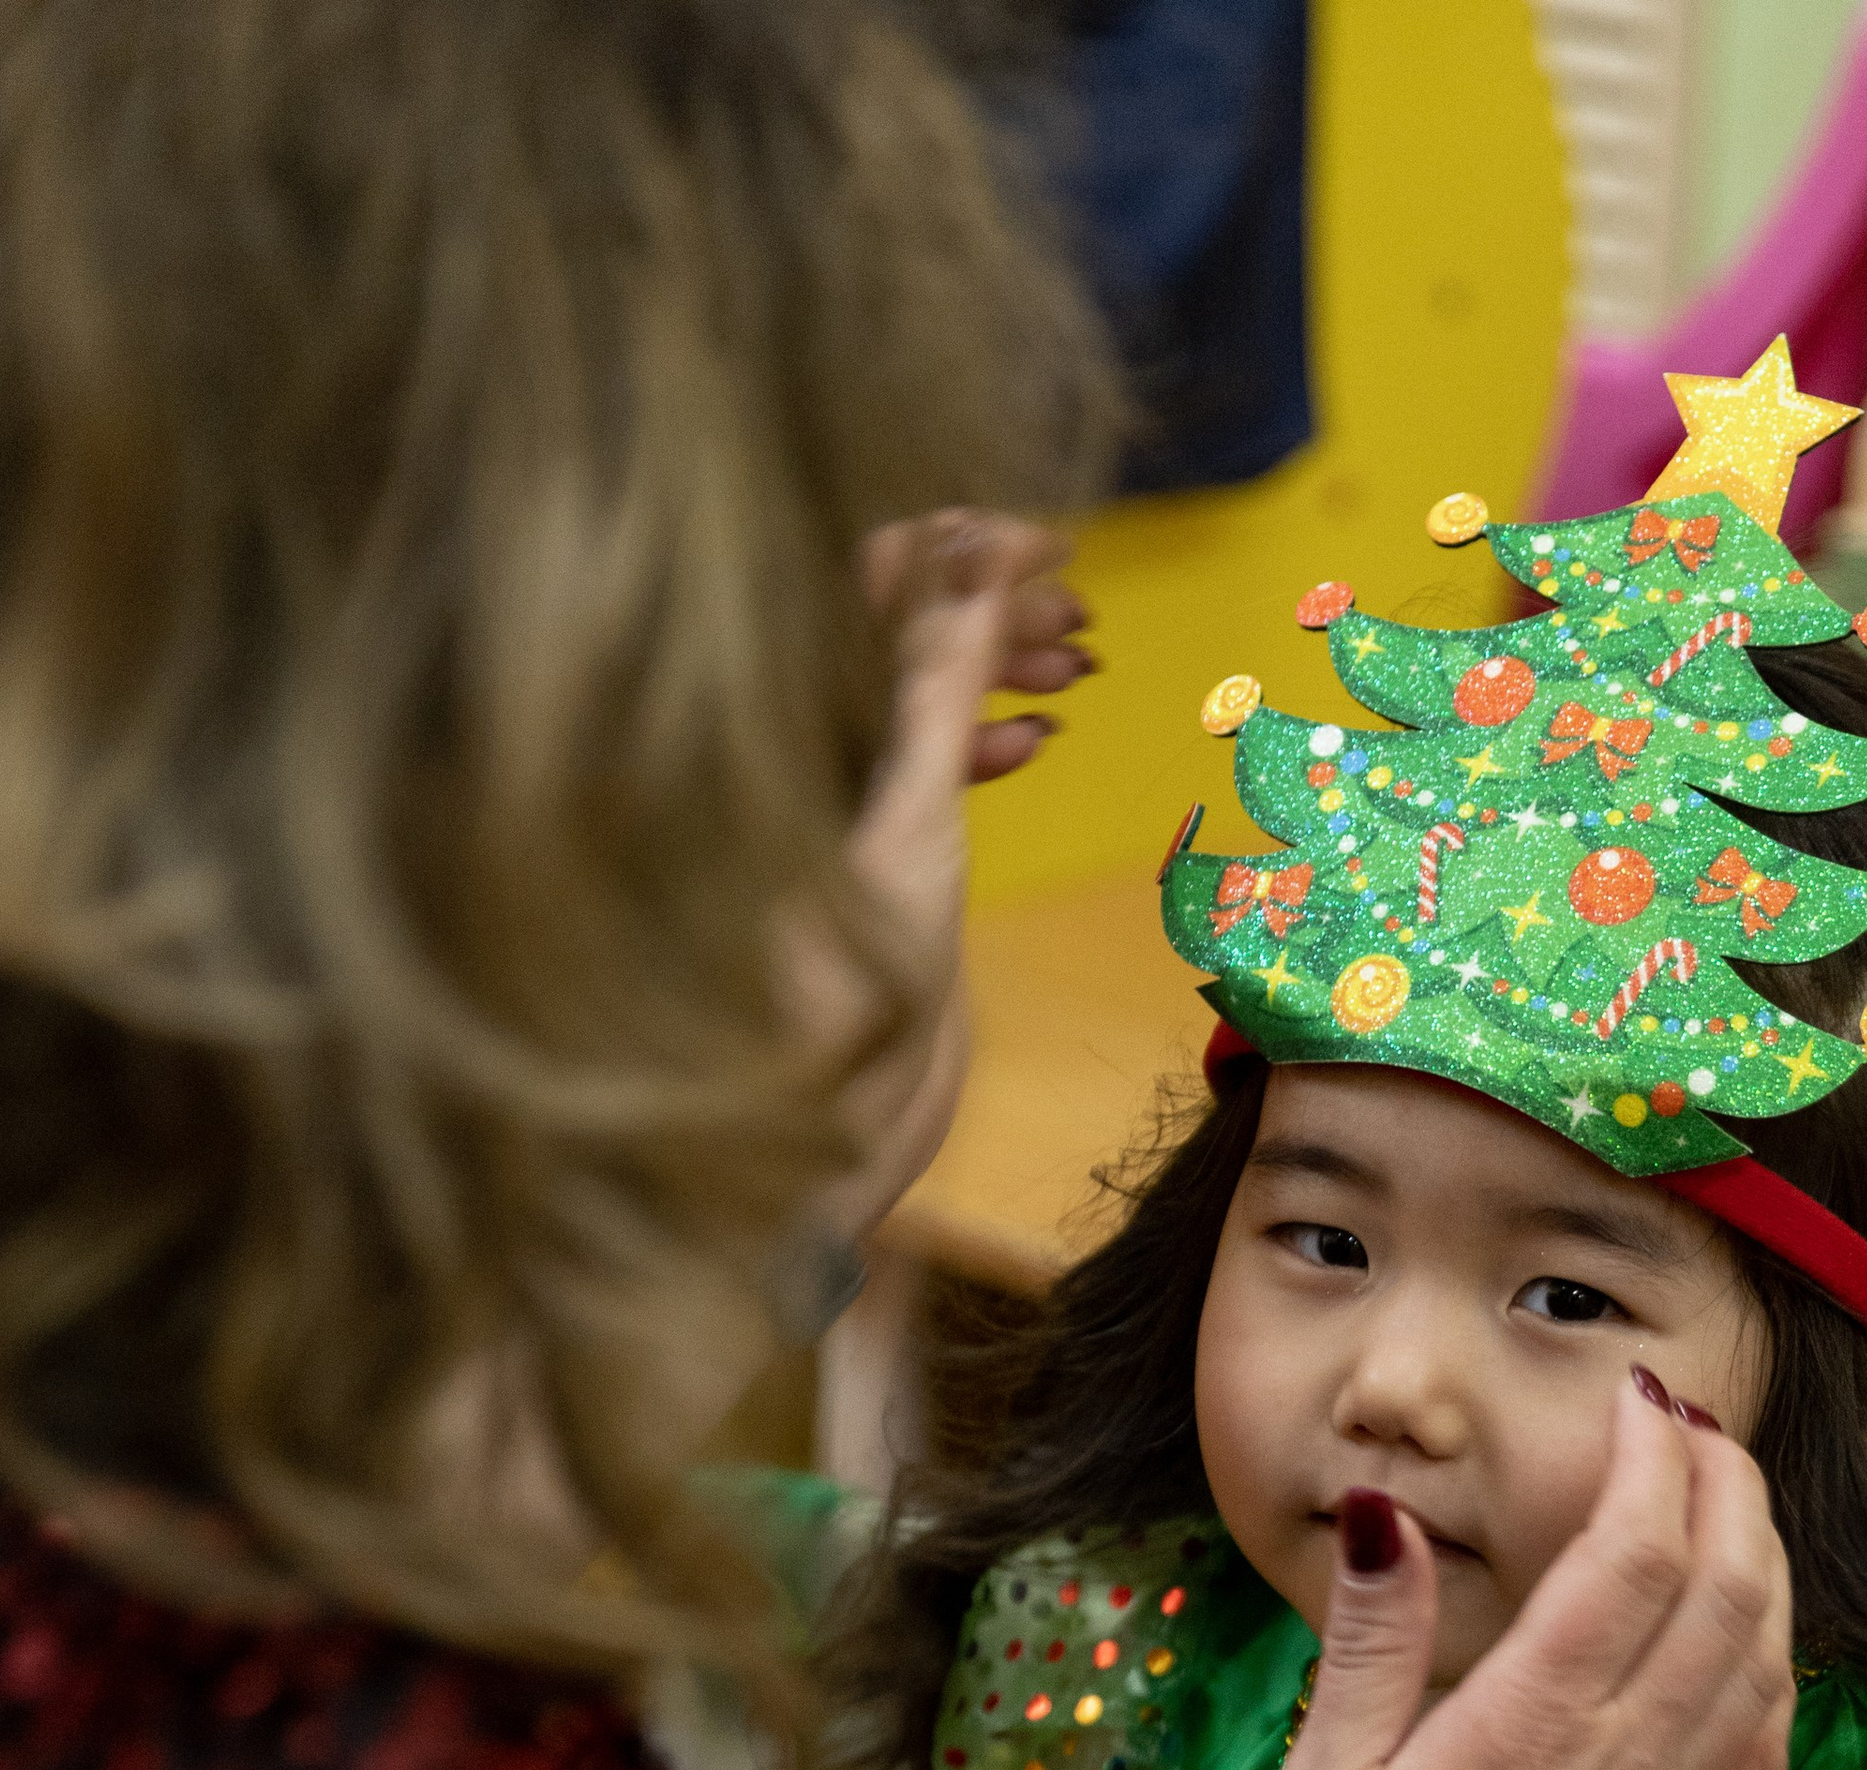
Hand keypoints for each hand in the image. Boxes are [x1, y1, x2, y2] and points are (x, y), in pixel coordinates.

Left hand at [822, 517, 1092, 1240]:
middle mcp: (805, 741)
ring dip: (1001, 662)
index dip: (961, 545)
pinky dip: (986, 736)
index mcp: (789, 713)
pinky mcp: (876, 852)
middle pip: (902, 621)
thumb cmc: (842, 987)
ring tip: (1077, 665)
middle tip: (1077, 611)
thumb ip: (937, 676)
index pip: (870, 574)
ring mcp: (841, 796)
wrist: (832, 1129)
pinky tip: (1039, 740)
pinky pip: (930, 757)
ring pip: (925, 684)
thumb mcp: (909, 809)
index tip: (1047, 544)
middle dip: (993, 603)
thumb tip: (973, 543)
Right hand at [1256, 1385, 1793, 1769]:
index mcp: (1533, 1731)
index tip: (1637, 1398)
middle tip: (1693, 1419)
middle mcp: (1626, 1767)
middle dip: (1728, 1479)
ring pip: (1766, 1651)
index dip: (1655, 1454)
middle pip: (1727, 1582)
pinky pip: (1768, 1734)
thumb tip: (1387, 1511)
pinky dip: (1773, 1652)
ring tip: (1725, 1493)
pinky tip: (1743, 1626)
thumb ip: (1369, 1640)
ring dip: (1762, 1554)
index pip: (1637, 1550)